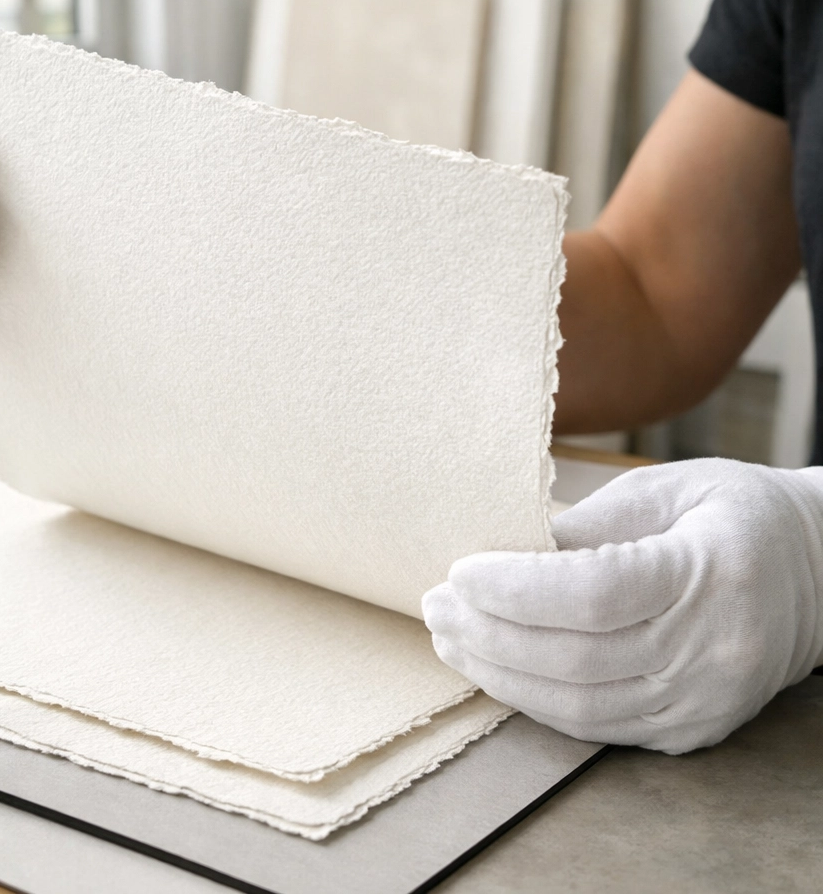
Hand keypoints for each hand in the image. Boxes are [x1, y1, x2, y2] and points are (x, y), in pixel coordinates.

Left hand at [423, 458, 822, 752]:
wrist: (818, 574)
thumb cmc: (731, 513)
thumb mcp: (665, 489)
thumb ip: (587, 526)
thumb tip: (502, 554)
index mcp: (711, 571)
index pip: (594, 594)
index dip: (515, 588)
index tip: (457, 571)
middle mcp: (714, 649)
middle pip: (576, 658)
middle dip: (488, 634)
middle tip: (434, 606)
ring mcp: (706, 700)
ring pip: (580, 705)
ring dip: (500, 674)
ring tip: (450, 639)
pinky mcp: (693, 729)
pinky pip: (598, 726)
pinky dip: (537, 701)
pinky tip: (497, 669)